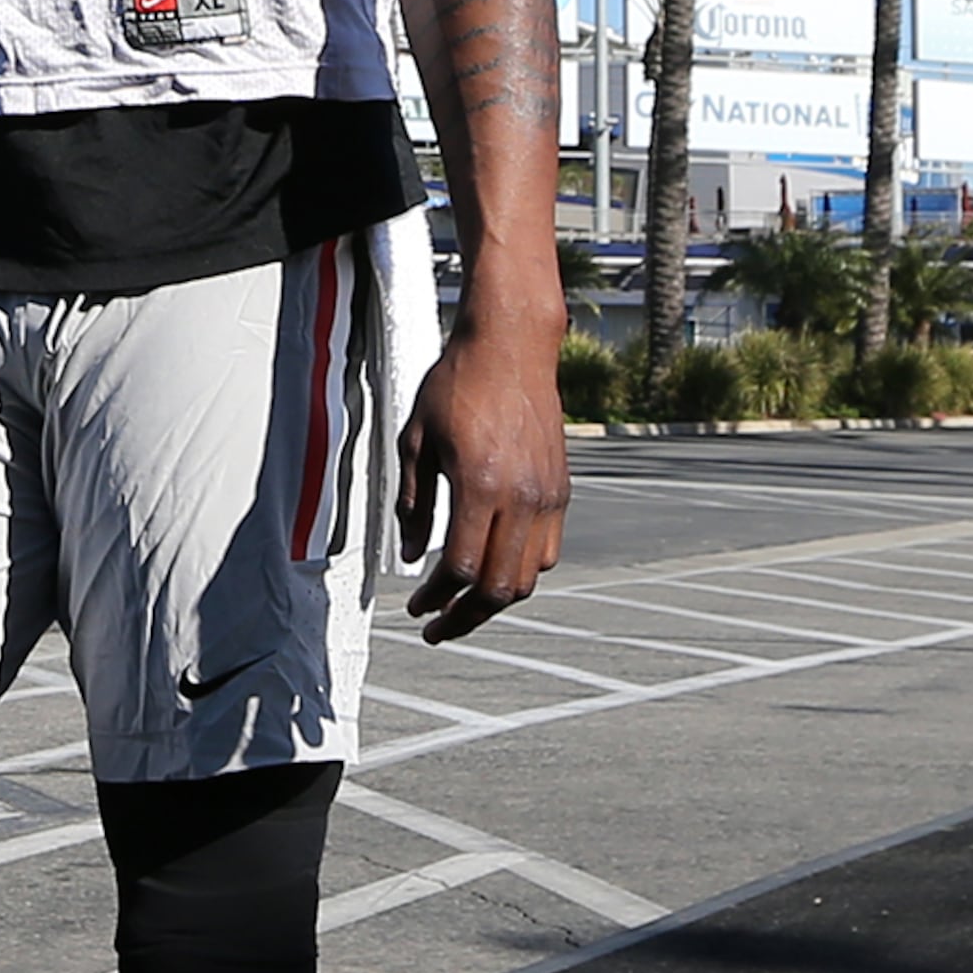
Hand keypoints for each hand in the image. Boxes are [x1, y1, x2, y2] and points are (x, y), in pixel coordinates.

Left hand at [395, 289, 568, 643]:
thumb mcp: (416, 440)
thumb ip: (413, 504)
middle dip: (466, 618)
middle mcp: (522, 497)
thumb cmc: (457, 384)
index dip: (436, 598)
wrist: (511, 345)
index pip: (461, 569)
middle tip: (438, 626)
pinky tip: (493, 568)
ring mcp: (548, 496)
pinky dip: (520, 572)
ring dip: (495, 600)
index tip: (417, 607)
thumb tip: (411, 557)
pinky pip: (547, 551)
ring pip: (528, 576)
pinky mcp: (561, 489)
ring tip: (463, 605)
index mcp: (481, 485)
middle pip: (499, 588)